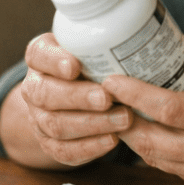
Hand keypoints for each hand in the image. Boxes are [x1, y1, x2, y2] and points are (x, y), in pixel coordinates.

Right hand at [15, 33, 131, 166]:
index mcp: (40, 57)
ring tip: (123, 119)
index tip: (74, 65)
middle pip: (45, 94)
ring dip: (91, 124)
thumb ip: (105, 40)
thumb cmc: (90, 64)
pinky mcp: (50, 144)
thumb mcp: (91, 45)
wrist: (70, 97)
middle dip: (78, 97)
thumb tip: (149, 33)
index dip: (54, 61)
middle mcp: (34, 87)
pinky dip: (89, 148)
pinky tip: (112, 141)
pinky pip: (64, 151)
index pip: (39, 54)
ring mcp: (38, 118)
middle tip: (107, 98)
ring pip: (55, 125)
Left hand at [103, 31, 183, 184]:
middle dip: (121, 119)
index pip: (166, 109)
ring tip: (117, 113)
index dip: (133, 95)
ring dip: (133, 137)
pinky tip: (147, 132)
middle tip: (103, 97)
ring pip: (154, 158)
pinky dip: (154, 151)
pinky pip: (170, 169)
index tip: (112, 81)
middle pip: (149, 140)